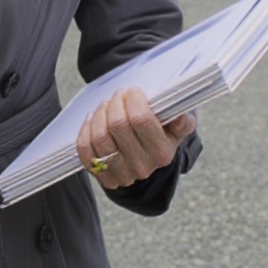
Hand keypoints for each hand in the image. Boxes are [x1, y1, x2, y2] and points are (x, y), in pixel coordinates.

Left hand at [75, 87, 196, 191]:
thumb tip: (181, 117)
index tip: (133, 92)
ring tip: (106, 106)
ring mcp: (121, 174)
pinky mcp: (102, 176)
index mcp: (163, 153)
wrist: (147, 158)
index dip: (132, 99)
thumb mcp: (176, 126)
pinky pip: (85, 149)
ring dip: (99, 114)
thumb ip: (182, 120)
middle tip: (118, 96)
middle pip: (118, 125)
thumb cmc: (161, 134)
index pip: (141, 120)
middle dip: (115, 103)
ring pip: (100, 136)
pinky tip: (93, 119)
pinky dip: (86, 130)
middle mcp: (142, 167)